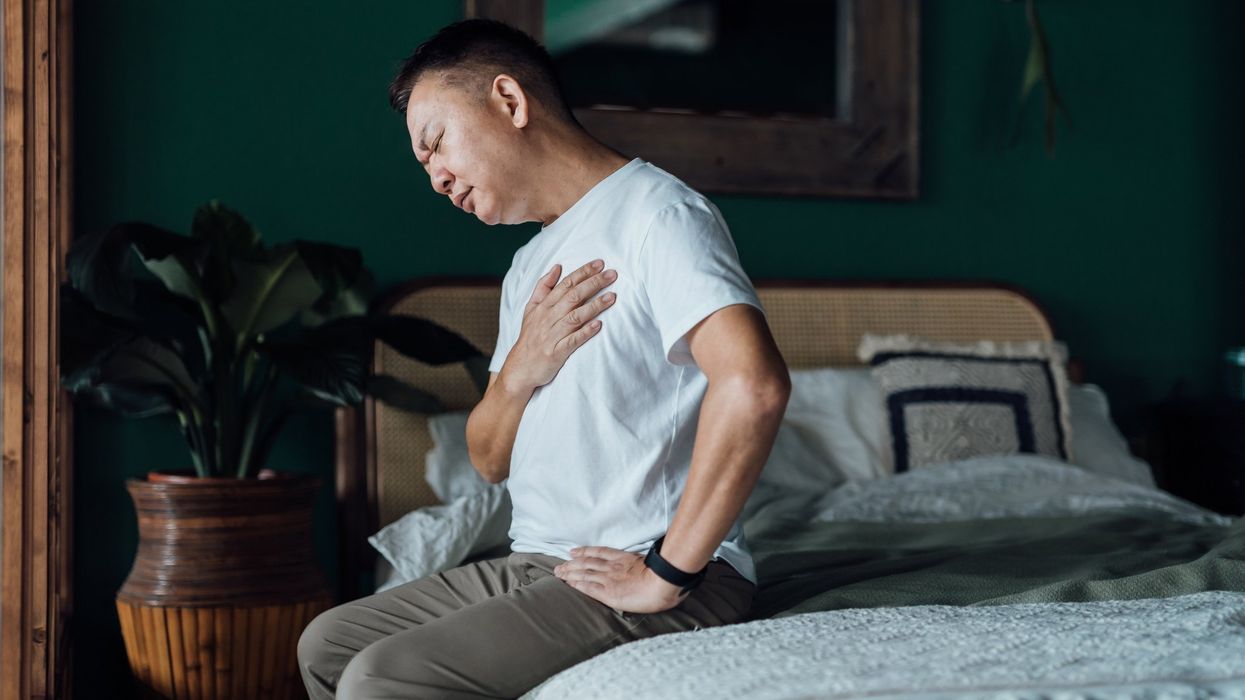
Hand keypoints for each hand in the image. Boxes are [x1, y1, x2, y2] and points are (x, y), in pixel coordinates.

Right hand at [501, 258, 617, 392]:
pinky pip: (572, 341)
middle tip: (613, 274)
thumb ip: (543, 287)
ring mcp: (552, 335)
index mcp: (544, 306)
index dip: (583, 272)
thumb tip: (557, 267)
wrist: (520, 368)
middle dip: (594, 283)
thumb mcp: (531, 309)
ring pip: (575, 317)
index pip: (566, 284)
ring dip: (595, 306)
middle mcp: (548, 318)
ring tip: (613, 297)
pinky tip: (599, 325)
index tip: (600, 263)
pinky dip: (585, 332)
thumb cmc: (530, 337)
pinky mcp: (556, 353)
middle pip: (573, 296)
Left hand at [553, 545, 688, 613]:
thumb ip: (641, 563)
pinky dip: (577, 584)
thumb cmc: (663, 576)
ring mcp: (609, 578)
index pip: (598, 552)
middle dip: (571, 564)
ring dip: (570, 572)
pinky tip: (569, 583)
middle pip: (587, 562)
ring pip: (584, 573)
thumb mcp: (650, 563)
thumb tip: (641, 565)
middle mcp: (612, 567)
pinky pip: (588, 586)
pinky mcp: (608, 592)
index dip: (584, 551)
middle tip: (560, 565)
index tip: (573, 552)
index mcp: (623, 558)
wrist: (662, 583)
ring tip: (558, 573)